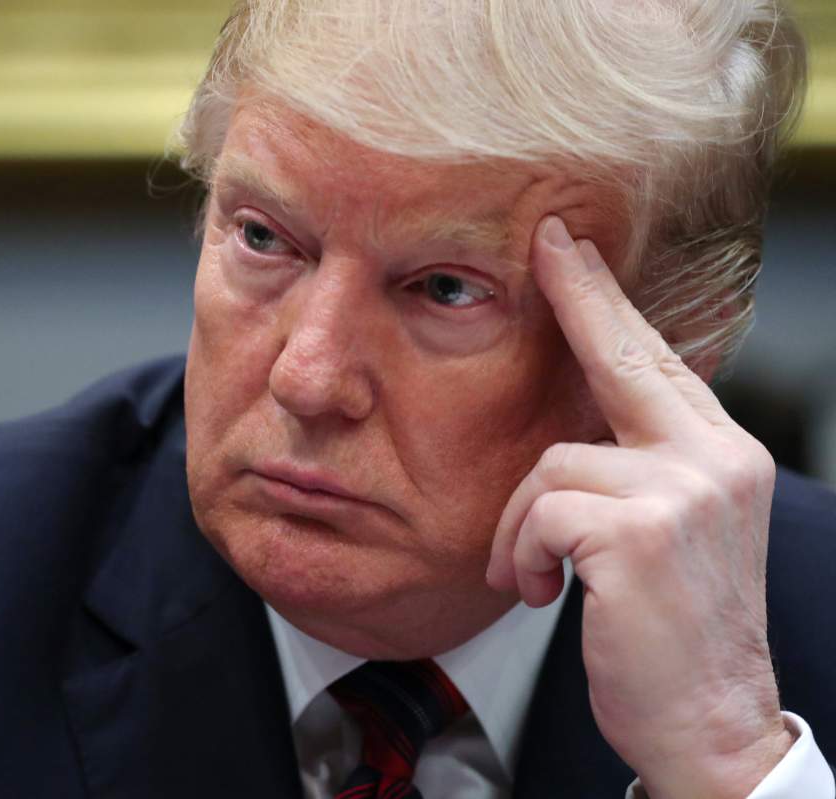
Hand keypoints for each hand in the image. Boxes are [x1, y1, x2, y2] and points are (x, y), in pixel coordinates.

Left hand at [485, 216, 793, 797]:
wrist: (709, 723)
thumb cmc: (672, 632)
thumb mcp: (665, 535)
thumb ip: (637, 469)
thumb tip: (577, 423)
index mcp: (720, 456)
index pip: (657, 360)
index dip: (610, 301)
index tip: (574, 248)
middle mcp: (715, 460)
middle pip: (626, 358)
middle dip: (580, 297)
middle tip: (549, 245)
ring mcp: (683, 491)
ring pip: (550, 463)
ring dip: (522, 528)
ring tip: (537, 576)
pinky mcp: (639, 531)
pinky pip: (539, 510)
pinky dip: (523, 553)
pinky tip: (546, 592)